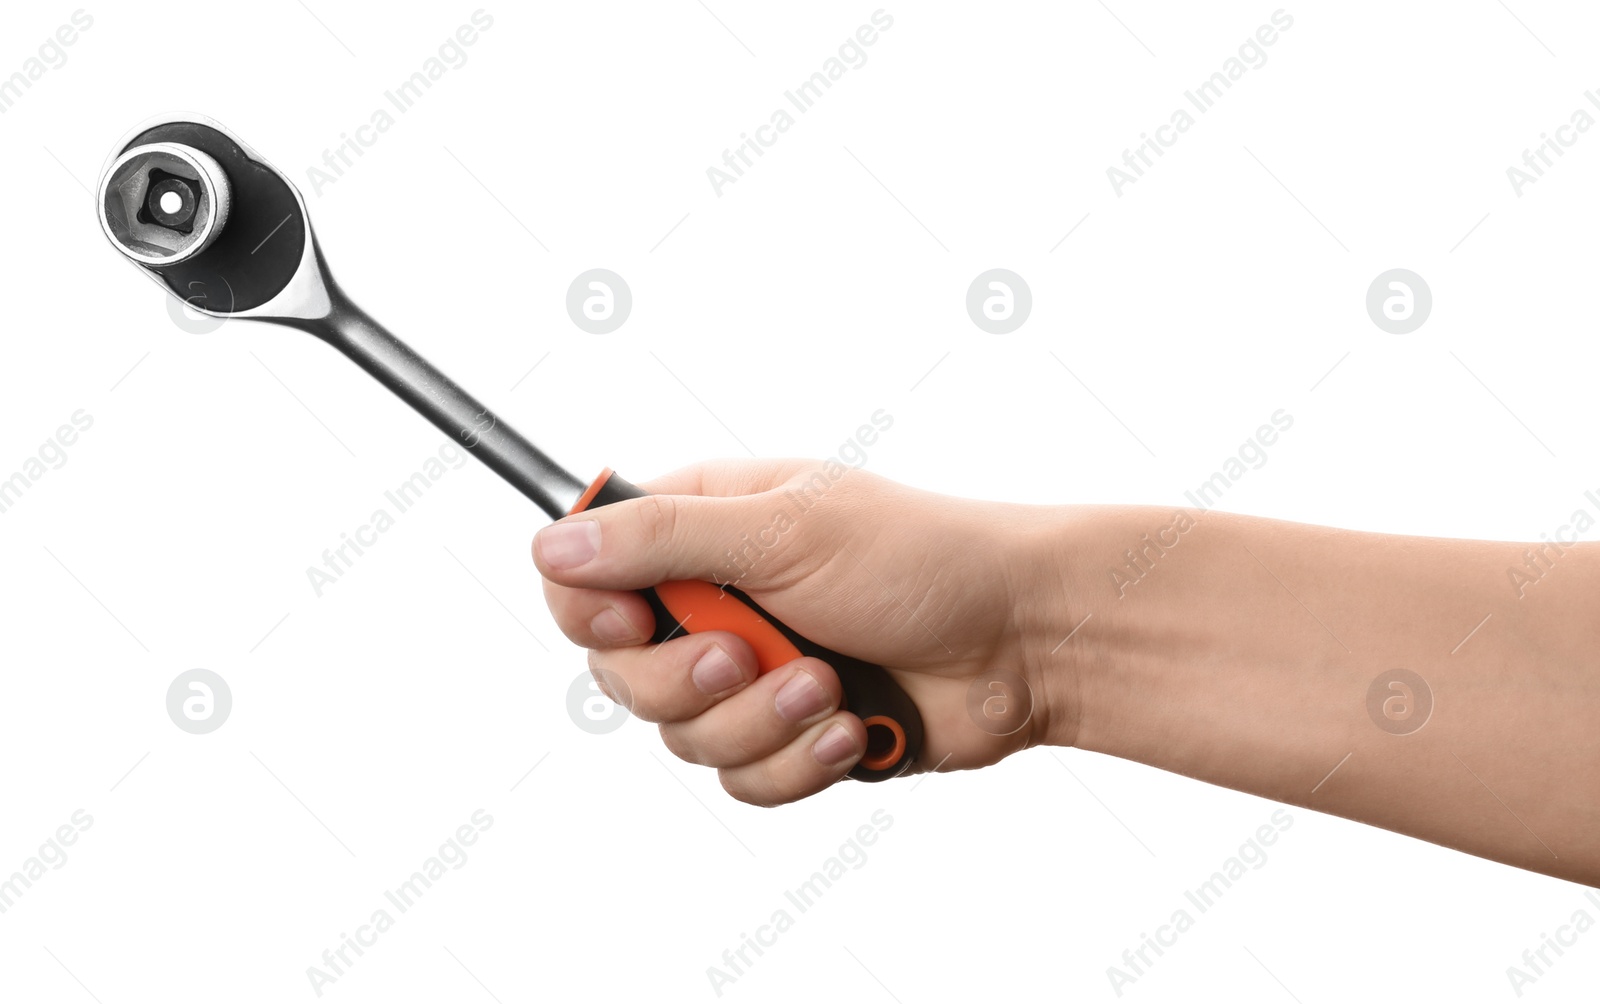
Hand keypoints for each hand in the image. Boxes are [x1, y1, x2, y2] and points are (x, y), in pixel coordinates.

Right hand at [533, 459, 1066, 804]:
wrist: (1024, 639)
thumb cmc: (920, 556)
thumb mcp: (784, 528)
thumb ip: (662, 538)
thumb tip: (552, 540)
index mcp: (705, 528)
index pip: (587, 572)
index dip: (587, 606)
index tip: (625, 621)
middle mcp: (718, 601)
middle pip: (622, 669)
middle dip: (687, 678)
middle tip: (748, 652)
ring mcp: (753, 674)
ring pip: (683, 736)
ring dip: (757, 720)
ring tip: (827, 685)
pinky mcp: (791, 737)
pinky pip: (742, 780)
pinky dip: (796, 762)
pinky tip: (850, 729)